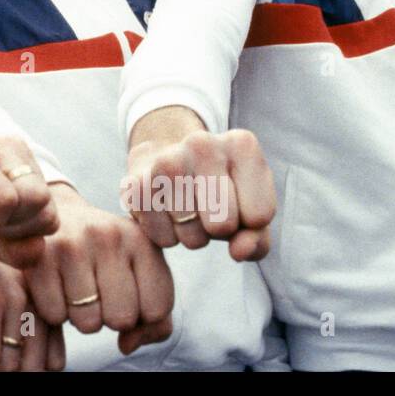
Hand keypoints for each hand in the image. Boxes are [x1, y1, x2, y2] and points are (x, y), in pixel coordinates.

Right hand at [0, 135, 59, 266]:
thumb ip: (13, 247)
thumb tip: (39, 252)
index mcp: (22, 167)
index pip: (52, 214)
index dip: (25, 235)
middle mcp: (15, 151)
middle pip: (48, 208)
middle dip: (17, 230)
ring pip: (35, 200)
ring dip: (4, 222)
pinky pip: (6, 198)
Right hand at [0, 243, 65, 371]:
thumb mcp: (7, 318)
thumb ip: (26, 342)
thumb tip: (24, 373)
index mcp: (49, 305)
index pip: (54, 362)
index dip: (22, 361)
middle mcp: (40, 301)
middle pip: (31, 368)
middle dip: (1, 360)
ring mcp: (18, 301)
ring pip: (8, 366)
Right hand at [24, 184, 173, 355]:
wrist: (54, 218)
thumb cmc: (102, 256)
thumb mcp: (138, 276)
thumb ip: (154, 320)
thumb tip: (126, 345)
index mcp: (141, 239)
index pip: (156, 310)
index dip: (141, 315)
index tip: (127, 294)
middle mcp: (109, 236)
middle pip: (122, 318)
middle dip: (110, 318)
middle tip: (97, 293)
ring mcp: (72, 244)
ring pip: (88, 322)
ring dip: (81, 317)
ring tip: (75, 288)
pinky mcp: (38, 257)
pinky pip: (55, 316)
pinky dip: (55, 311)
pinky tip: (55, 287)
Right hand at [125, 122, 275, 261]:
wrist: (167, 158)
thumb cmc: (220, 190)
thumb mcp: (251, 210)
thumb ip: (257, 239)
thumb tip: (238, 252)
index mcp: (241, 145)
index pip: (259, 214)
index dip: (249, 223)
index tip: (237, 204)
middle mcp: (202, 143)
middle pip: (223, 224)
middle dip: (219, 231)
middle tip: (210, 211)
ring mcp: (164, 160)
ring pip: (191, 235)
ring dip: (192, 236)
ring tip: (188, 212)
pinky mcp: (134, 183)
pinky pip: (162, 237)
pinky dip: (167, 237)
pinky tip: (166, 214)